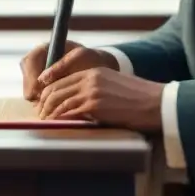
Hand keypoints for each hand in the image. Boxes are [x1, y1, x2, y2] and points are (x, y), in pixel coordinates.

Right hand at [19, 41, 117, 100]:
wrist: (98, 68)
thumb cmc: (91, 59)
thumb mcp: (80, 57)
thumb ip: (62, 65)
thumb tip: (42, 79)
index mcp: (44, 49)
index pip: (29, 62)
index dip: (31, 77)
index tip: (38, 91)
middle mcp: (37, 61)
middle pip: (26, 78)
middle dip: (34, 92)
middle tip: (46, 103)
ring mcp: (38, 75)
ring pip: (29, 90)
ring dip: (39, 99)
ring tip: (55, 104)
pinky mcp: (42, 88)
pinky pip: (36, 98)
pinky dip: (44, 104)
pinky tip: (56, 105)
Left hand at [37, 67, 164, 131]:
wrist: (154, 103)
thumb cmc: (137, 100)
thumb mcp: (112, 87)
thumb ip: (94, 90)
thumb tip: (78, 106)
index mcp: (94, 72)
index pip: (62, 79)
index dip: (49, 92)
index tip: (43, 103)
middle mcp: (90, 78)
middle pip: (56, 88)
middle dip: (44, 103)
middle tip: (40, 115)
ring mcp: (92, 90)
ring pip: (60, 100)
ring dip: (49, 112)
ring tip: (44, 122)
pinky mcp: (95, 104)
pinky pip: (69, 111)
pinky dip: (58, 118)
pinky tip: (54, 124)